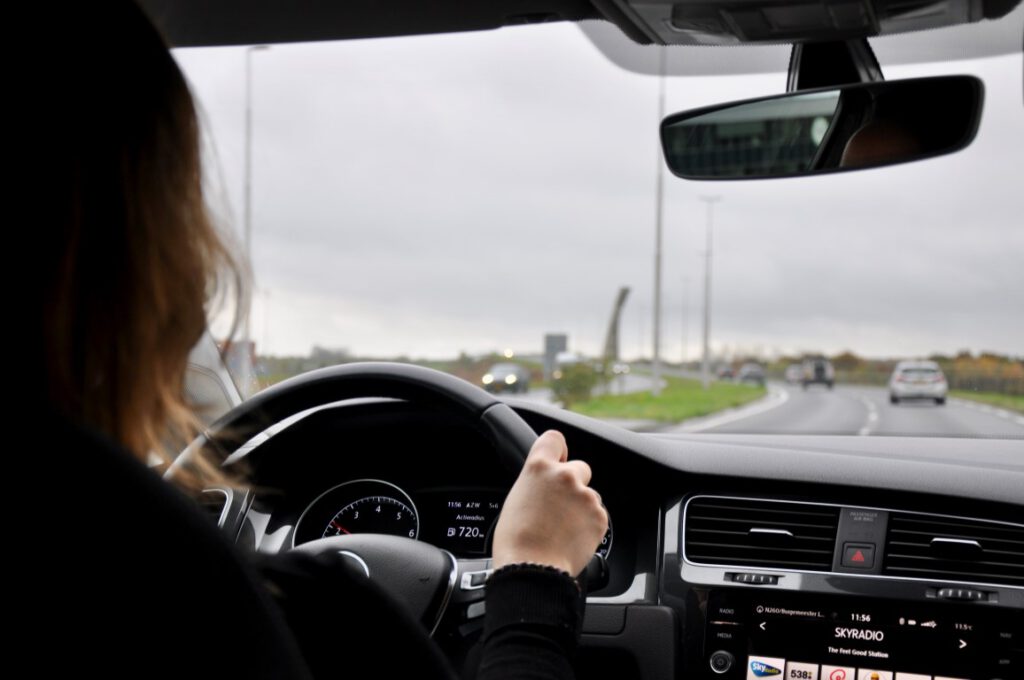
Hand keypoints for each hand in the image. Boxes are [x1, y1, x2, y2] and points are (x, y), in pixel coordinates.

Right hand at [491, 430, 607, 576]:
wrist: (533, 569)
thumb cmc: (516, 541)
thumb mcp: (516, 499)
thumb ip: (536, 483)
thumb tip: (545, 487)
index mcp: (538, 468)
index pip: (555, 439)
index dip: (559, 450)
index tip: (559, 459)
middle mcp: (564, 476)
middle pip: (579, 468)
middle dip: (574, 483)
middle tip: (559, 506)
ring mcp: (585, 496)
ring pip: (589, 495)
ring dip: (581, 507)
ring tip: (562, 529)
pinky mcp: (600, 517)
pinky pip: (597, 515)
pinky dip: (588, 525)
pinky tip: (571, 538)